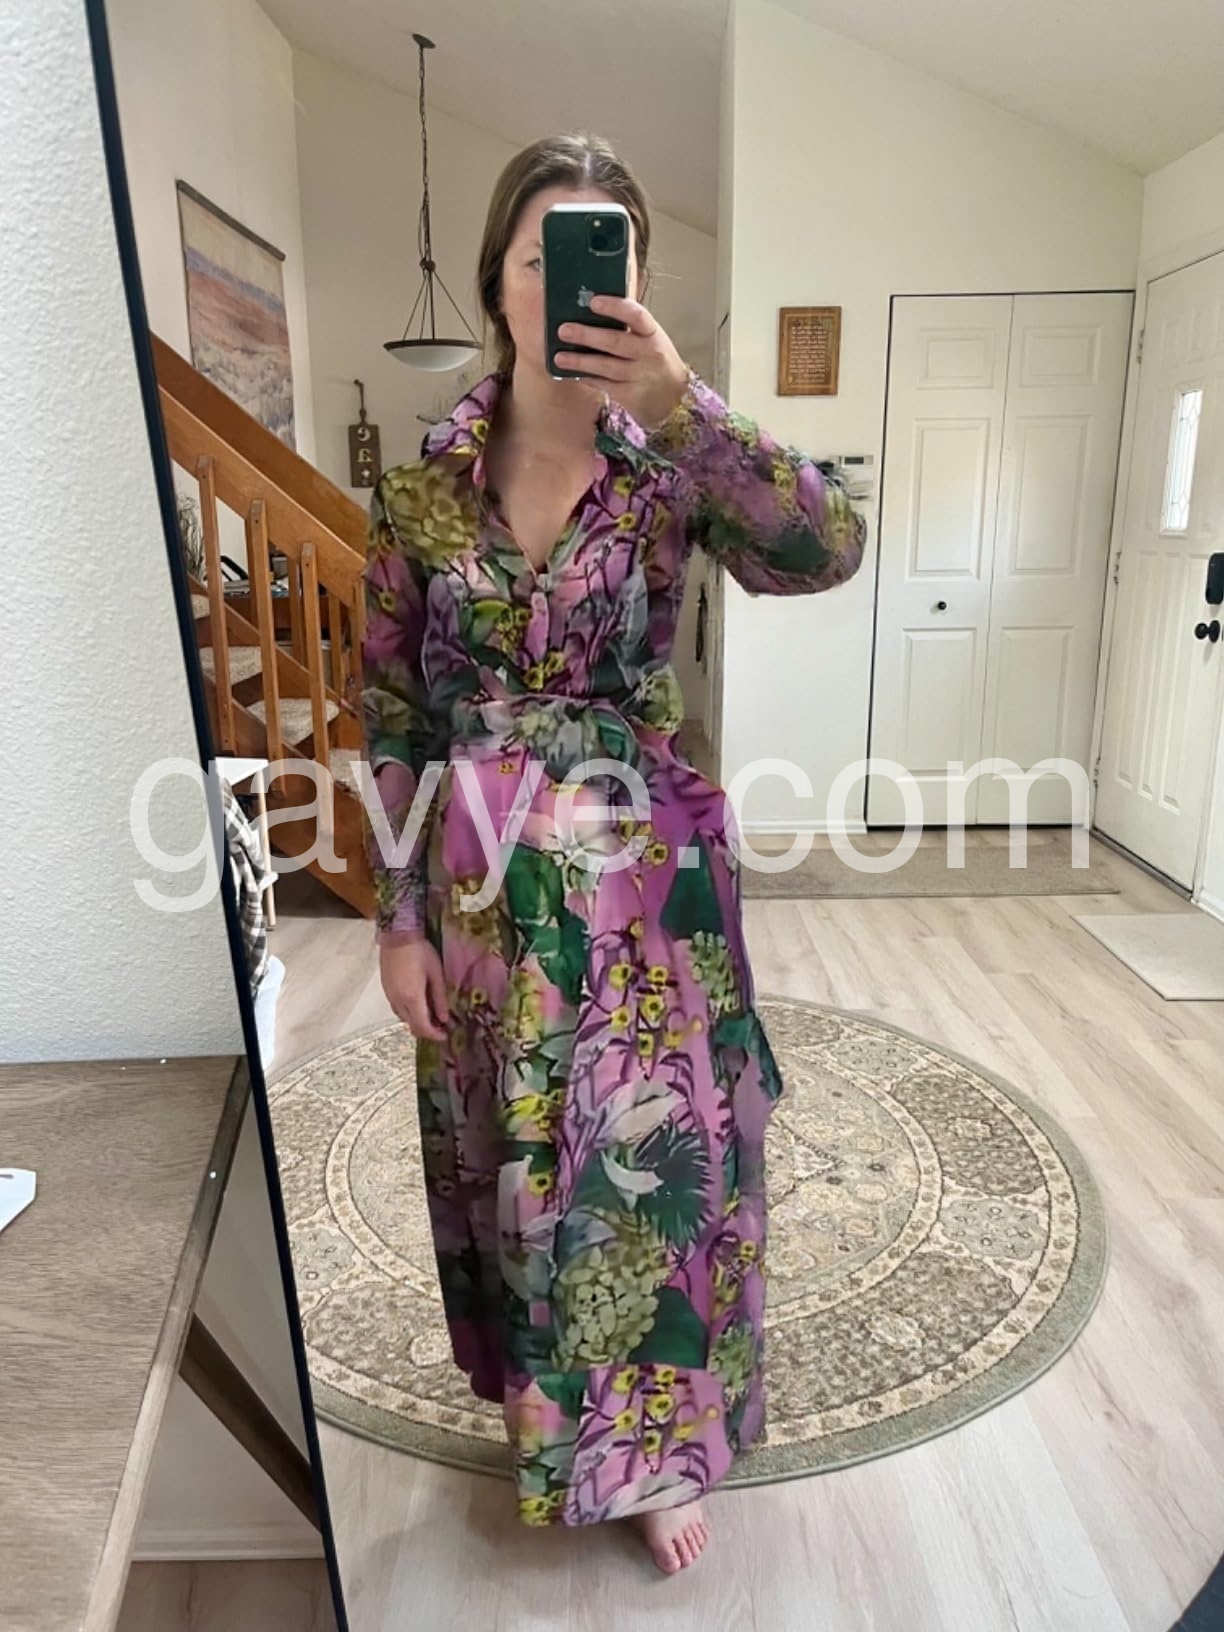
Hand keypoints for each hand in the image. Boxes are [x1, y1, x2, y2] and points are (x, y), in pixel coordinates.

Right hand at [379, 937, 449, 1040]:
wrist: (397, 935)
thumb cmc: (420, 952)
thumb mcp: (436, 974)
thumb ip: (439, 998)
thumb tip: (444, 1018)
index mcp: (412, 999)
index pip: (422, 1026)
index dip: (434, 1035)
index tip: (445, 1035)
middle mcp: (398, 1001)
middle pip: (411, 1025)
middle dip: (426, 1030)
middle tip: (440, 1027)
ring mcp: (389, 996)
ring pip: (403, 1018)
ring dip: (416, 1022)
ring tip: (431, 1016)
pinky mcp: (386, 989)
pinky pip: (398, 1009)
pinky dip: (409, 1013)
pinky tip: (418, 1005)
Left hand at [554, 296, 688, 429]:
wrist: (675, 399)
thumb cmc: (655, 361)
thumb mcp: (650, 340)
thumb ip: (629, 327)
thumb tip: (591, 311)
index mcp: (653, 333)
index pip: (636, 315)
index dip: (615, 307)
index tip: (593, 302)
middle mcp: (649, 353)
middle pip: (616, 341)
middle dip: (588, 335)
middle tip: (564, 329)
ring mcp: (640, 376)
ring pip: (606, 366)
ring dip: (581, 361)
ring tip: (559, 357)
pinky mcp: (630, 395)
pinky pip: (604, 384)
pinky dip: (587, 377)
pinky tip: (571, 373)